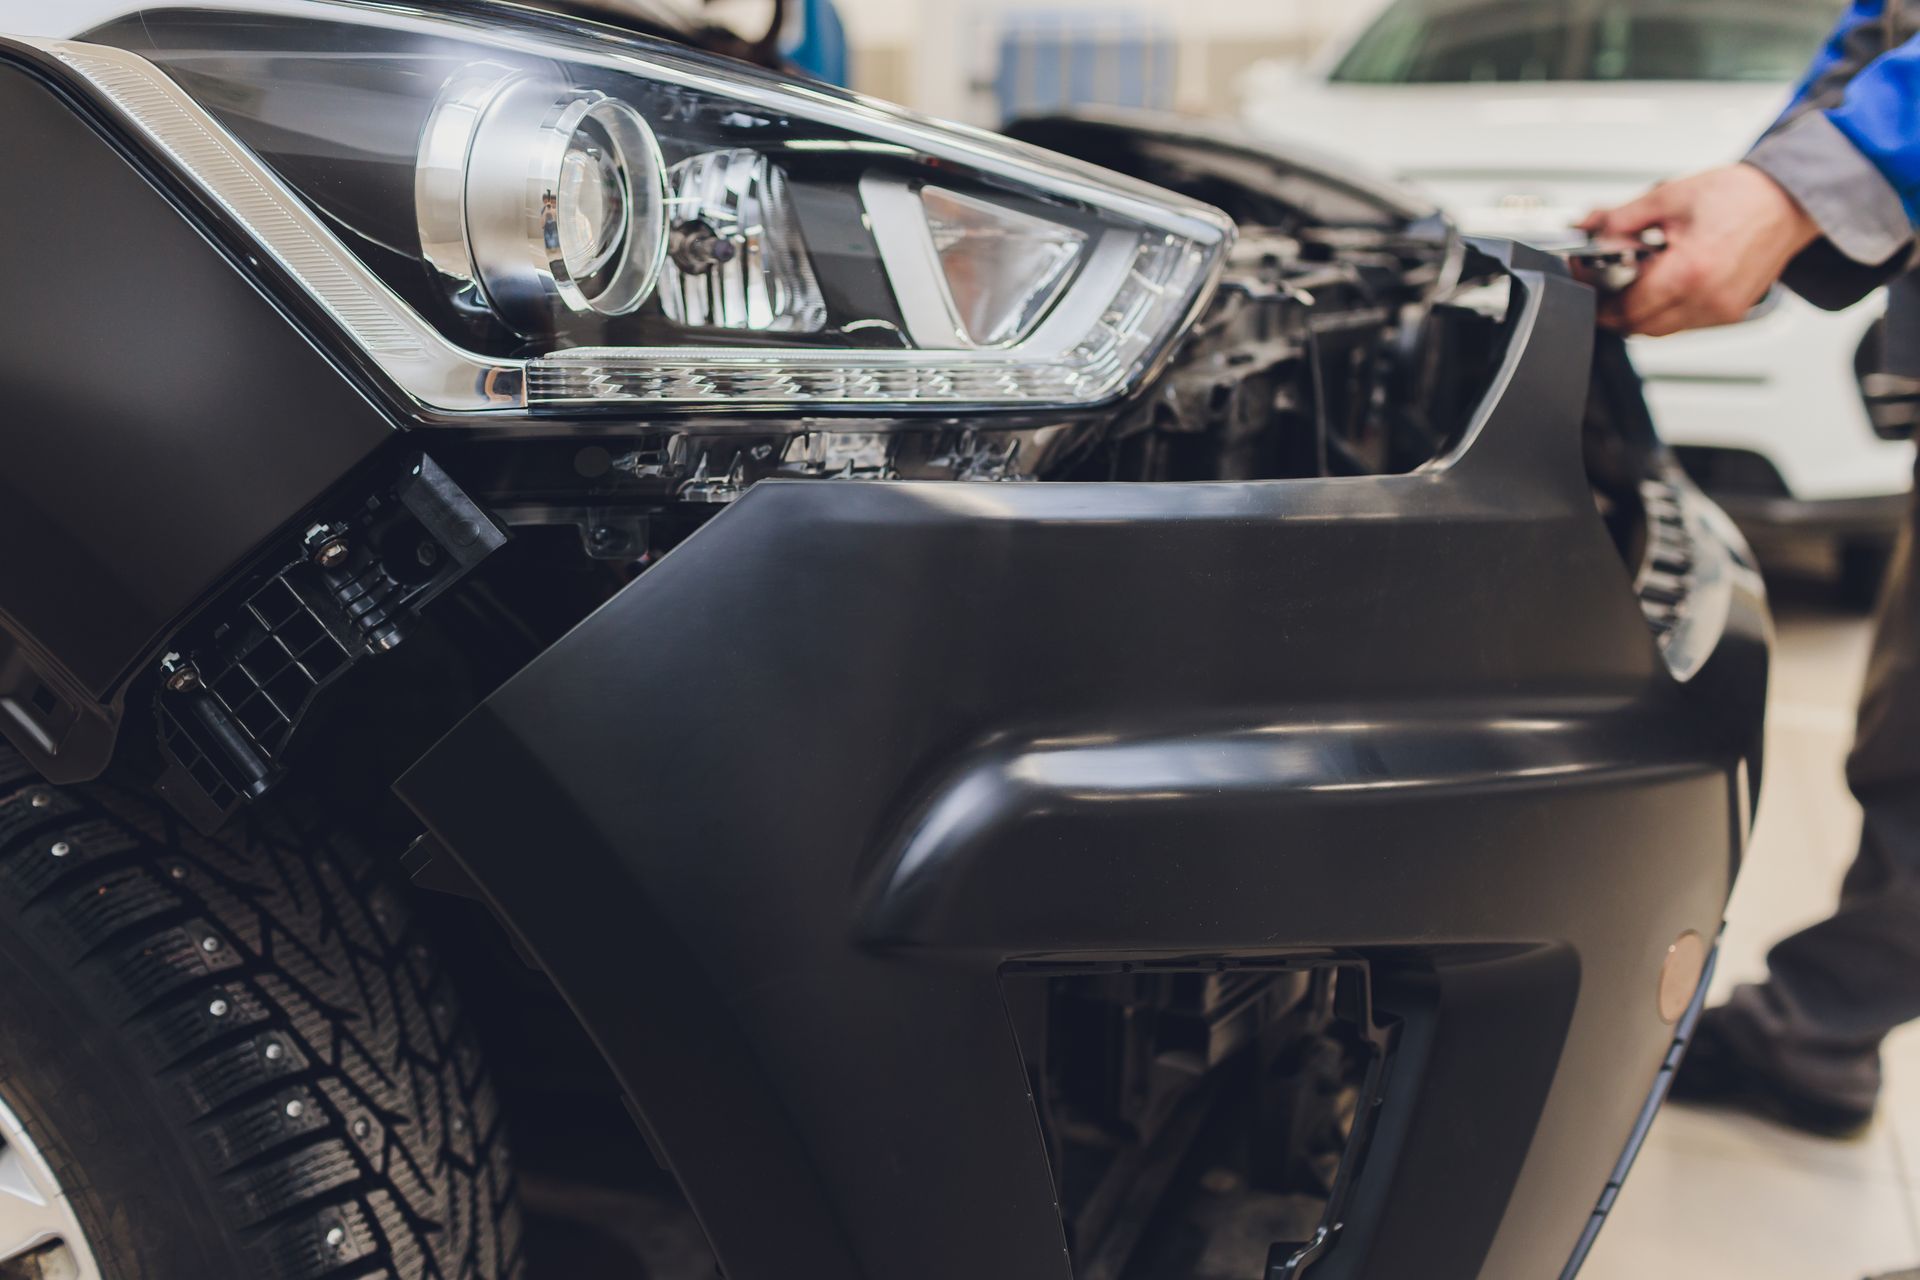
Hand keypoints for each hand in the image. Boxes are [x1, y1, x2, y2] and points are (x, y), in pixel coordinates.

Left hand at [1577, 164, 1818, 335]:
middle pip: (1638, 326)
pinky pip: (1684, 324)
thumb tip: (1587, 228)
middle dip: (1615, 308)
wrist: (1787, 201)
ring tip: (1638, 279)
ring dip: (1640, 312)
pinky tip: (1666, 283)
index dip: (1598, 298)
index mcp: (1690, 271)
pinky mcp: (1730, 314)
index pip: (1625, 308)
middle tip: (1605, 283)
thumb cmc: (1739, 196)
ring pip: (1660, 330)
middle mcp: (1707, 298)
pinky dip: (1666, 311)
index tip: (1587, 281)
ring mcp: (1721, 311)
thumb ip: (1621, 219)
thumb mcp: (1670, 197)